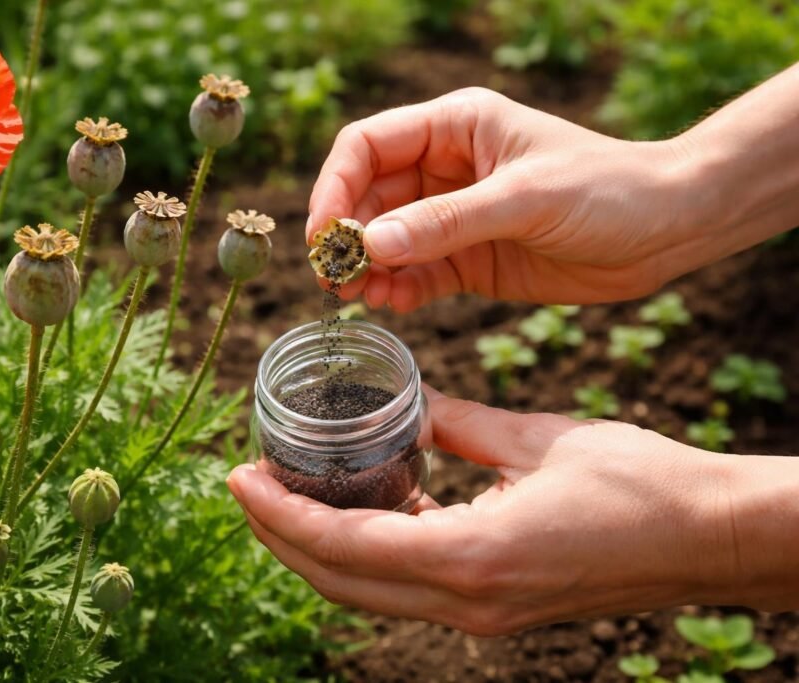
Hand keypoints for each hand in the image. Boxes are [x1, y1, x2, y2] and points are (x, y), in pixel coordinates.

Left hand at [227, 387, 798, 634]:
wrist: (707, 538)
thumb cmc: (638, 484)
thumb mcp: (536, 438)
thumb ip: (457, 422)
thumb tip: (406, 402)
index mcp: (473, 556)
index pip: (345, 544)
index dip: (280, 515)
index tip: (238, 478)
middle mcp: (467, 601)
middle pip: (341, 582)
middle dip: (281, 537)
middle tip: (245, 485)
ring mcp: (481, 614)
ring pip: (368, 593)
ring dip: (316, 550)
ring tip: (284, 496)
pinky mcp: (494, 609)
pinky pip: (406, 590)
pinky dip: (365, 556)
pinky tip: (356, 511)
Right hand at [306, 88, 704, 309]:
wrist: (668, 230)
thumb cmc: (607, 189)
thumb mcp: (525, 199)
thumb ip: (447, 222)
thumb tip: (371, 244)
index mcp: (455, 128)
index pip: (368, 147)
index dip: (335, 186)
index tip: (323, 234)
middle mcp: (445, 169)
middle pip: (368, 198)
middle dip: (346, 237)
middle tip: (333, 278)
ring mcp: (455, 217)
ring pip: (387, 241)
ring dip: (366, 269)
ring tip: (356, 299)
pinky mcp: (469, 260)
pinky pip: (417, 275)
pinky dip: (397, 291)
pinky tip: (389, 306)